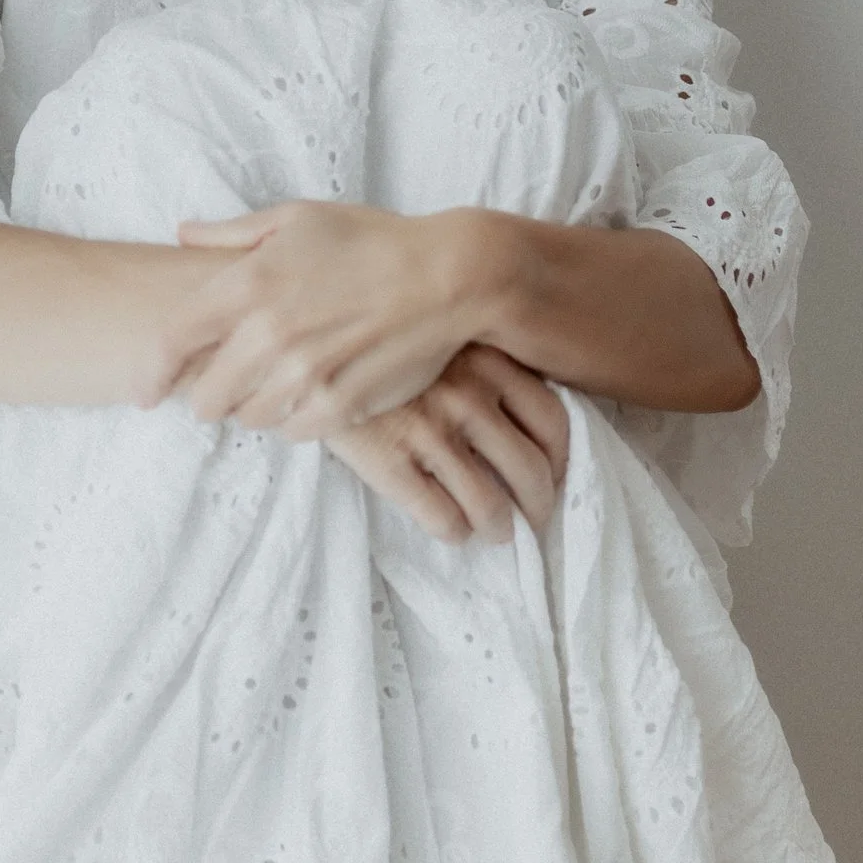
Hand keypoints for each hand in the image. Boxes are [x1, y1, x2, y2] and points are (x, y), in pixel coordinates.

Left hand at [173, 201, 503, 436]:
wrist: (447, 276)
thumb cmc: (372, 241)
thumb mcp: (299, 219)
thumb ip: (232, 233)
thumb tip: (184, 233)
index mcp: (249, 284)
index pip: (170, 343)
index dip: (150, 373)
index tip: (146, 390)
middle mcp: (268, 334)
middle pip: (205, 397)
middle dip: (208, 395)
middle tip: (226, 387)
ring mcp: (304, 375)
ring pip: (247, 418)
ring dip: (253, 407)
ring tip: (276, 386)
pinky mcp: (339, 405)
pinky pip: (292, 431)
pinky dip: (294, 419)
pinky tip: (310, 396)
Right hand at [325, 345, 571, 544]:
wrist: (303, 339)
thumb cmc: (377, 333)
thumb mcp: (441, 330)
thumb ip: (481, 359)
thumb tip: (518, 410)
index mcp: (489, 361)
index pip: (552, 419)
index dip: (560, 458)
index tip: (553, 473)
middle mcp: (468, 397)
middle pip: (529, 469)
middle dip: (537, 504)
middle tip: (533, 517)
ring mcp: (429, 432)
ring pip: (489, 503)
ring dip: (499, 527)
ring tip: (496, 532)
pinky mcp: (389, 462)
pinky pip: (441, 516)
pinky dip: (455, 532)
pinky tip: (453, 529)